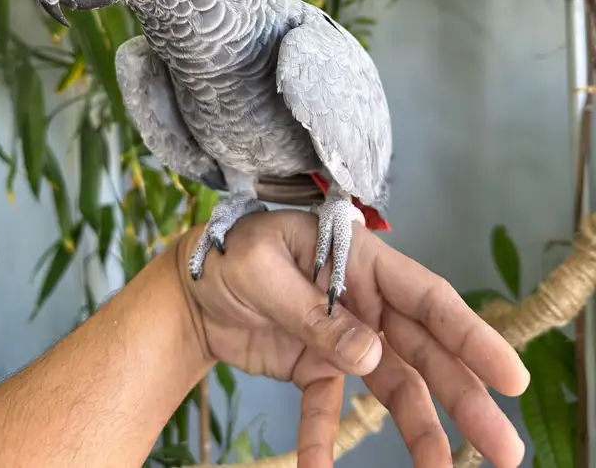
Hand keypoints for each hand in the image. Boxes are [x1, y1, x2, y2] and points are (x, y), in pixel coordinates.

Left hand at [177, 209, 528, 467]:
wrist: (192, 287)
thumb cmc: (231, 255)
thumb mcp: (264, 269)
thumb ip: (315, 311)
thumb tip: (370, 356)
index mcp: (360, 262)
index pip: (427, 298)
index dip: (472, 334)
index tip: (511, 376)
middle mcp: (364, 301)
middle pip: (425, 350)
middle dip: (466, 396)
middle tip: (505, 449)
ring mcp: (343, 337)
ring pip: (395, 385)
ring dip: (420, 428)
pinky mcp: (316, 367)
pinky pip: (329, 409)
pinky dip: (325, 440)